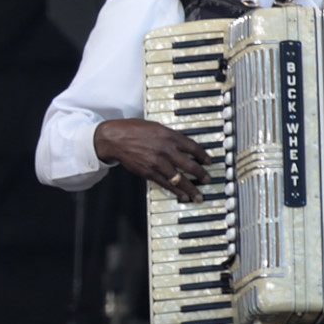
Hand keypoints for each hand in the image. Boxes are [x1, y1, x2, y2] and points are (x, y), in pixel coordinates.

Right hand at [93, 118, 212, 202]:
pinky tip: (183, 196)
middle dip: (202, 175)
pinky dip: (176, 191)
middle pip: (190, 166)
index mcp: (169, 136)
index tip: (209, 162)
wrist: (114, 138)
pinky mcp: (149, 173)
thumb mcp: (156, 127)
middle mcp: (166, 150)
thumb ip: (170, 136)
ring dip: (192, 189)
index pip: (193, 148)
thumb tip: (183, 144)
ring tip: (199, 196)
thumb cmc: (132, 130)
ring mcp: (158, 163)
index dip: (204, 156)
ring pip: (180, 179)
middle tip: (208, 180)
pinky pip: (166, 184)